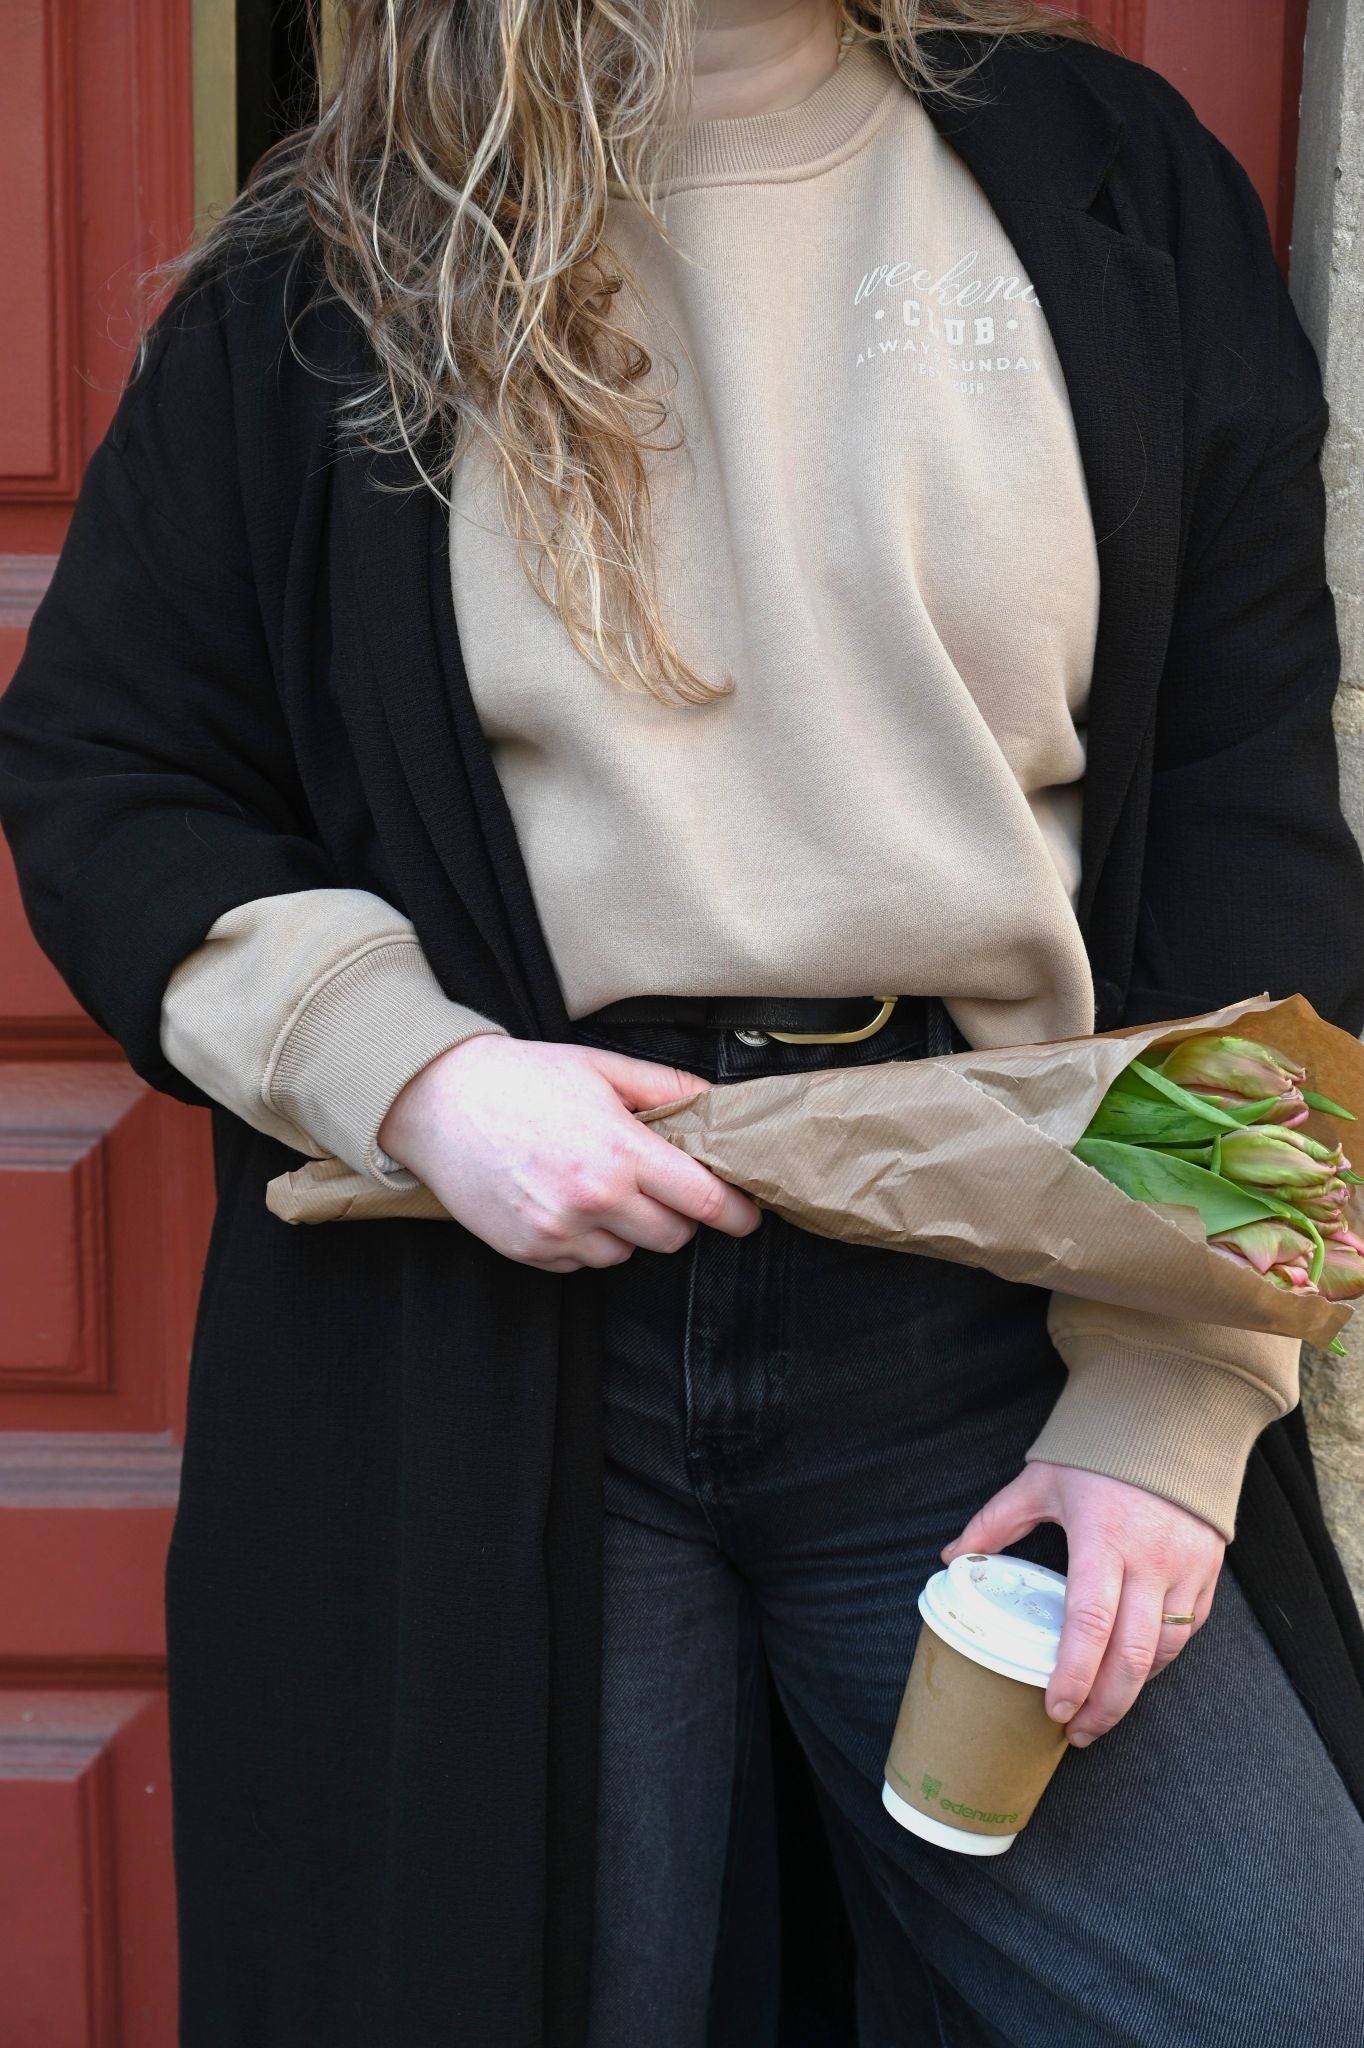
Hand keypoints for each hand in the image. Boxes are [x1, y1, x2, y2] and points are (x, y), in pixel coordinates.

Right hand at [376, 1034, 761, 1271]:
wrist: (439, 1100)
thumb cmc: (523, 1078)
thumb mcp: (601, 1067)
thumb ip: (666, 1087)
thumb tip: (717, 1100)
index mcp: (619, 1151)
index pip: (702, 1201)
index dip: (734, 1212)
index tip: (746, 1215)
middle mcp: (592, 1199)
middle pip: (672, 1237)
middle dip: (677, 1215)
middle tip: (657, 1185)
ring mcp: (557, 1231)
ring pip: (627, 1254)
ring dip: (627, 1229)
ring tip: (597, 1186)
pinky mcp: (528, 1251)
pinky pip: (581, 1263)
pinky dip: (584, 1241)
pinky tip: (563, 1201)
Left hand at [941, 1461, 1224, 1747]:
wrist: (1171, 1417)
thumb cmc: (1101, 1451)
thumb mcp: (1042, 1480)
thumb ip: (996, 1522)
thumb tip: (953, 1557)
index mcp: (1103, 1538)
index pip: (1088, 1623)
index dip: (1072, 1675)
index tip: (1053, 1709)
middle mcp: (1150, 1560)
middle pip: (1132, 1655)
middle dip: (1104, 1705)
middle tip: (1076, 1732)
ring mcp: (1185, 1568)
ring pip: (1164, 1652)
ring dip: (1132, 1690)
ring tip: (1100, 1710)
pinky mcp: (1207, 1571)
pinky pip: (1187, 1631)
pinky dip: (1161, 1660)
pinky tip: (1134, 1671)